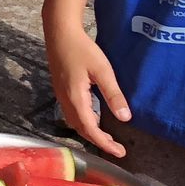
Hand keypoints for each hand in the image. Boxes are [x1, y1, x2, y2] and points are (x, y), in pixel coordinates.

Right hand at [45, 20, 130, 155]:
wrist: (59, 32)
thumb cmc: (82, 49)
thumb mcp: (102, 70)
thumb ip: (113, 94)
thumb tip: (125, 118)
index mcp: (75, 98)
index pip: (90, 129)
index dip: (105, 143)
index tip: (120, 153)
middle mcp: (65, 99)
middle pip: (80, 128)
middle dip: (98, 141)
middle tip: (116, 147)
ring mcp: (61, 94)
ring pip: (74, 121)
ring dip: (90, 131)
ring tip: (107, 136)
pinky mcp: (61, 88)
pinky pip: (72, 112)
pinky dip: (84, 121)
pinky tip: (95, 116)